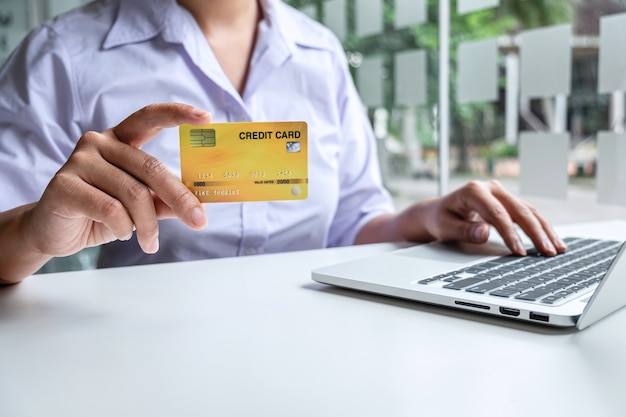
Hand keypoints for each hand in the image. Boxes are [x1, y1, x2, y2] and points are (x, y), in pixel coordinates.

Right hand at [26, 103, 210, 257]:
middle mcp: (98, 143)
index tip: (206, 117)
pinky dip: (124, 228)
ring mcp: (79, 161)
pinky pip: (111, 210)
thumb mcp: (138, 206)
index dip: (177, 114)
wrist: (54, 232)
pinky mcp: (64, 184)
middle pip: (151, 167)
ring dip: (148, 225)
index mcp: (119, 139)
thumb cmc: (100, 213)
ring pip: (134, 194)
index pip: (149, 117)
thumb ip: (163, 200)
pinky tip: (121, 234)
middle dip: (180, 198)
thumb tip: (199, 205)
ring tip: (150, 242)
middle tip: (199, 221)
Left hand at [420, 180, 566, 255]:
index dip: (510, 234)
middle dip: (535, 233)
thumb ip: (464, 230)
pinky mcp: (508, 201)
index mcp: (473, 191)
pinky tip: (552, 241)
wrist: (438, 212)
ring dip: (544, 230)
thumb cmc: (440, 219)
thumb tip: (484, 233)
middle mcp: (491, 188)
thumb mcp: (445, 227)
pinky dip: (541, 227)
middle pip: (519, 210)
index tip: (519, 252)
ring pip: (528, 211)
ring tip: (557, 249)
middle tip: (547, 253)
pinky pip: (528, 214)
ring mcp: (501, 193)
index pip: (497, 214)